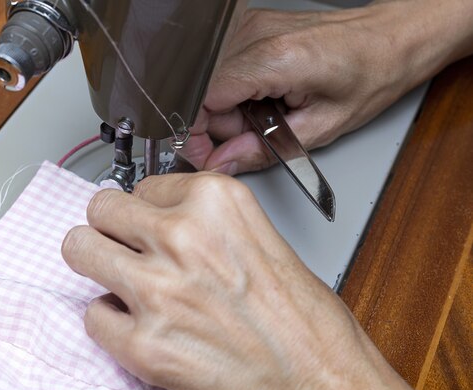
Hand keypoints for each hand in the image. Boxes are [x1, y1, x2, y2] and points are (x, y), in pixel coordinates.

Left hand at [62, 173, 430, 389]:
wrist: (324, 386)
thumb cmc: (306, 324)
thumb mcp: (260, 238)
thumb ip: (205, 222)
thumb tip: (158, 221)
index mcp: (216, 203)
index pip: (143, 186)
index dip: (146, 211)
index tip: (148, 224)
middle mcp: (182, 236)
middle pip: (102, 208)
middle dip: (112, 229)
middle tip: (126, 248)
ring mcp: (157, 289)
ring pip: (79, 249)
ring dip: (97, 265)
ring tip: (120, 280)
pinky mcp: (144, 344)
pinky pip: (92, 315)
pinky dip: (111, 322)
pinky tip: (140, 326)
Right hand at [184, 0, 472, 175]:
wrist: (390, 39)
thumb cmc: (369, 75)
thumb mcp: (320, 127)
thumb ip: (263, 150)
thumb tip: (224, 162)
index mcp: (274, 59)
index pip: (206, 100)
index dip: (201, 133)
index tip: (208, 154)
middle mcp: (256, 34)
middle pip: (205, 92)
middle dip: (223, 124)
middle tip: (259, 134)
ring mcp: (251, 25)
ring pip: (211, 81)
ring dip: (231, 107)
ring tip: (269, 111)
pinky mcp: (251, 25)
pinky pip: (224, 67)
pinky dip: (238, 89)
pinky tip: (266, 93)